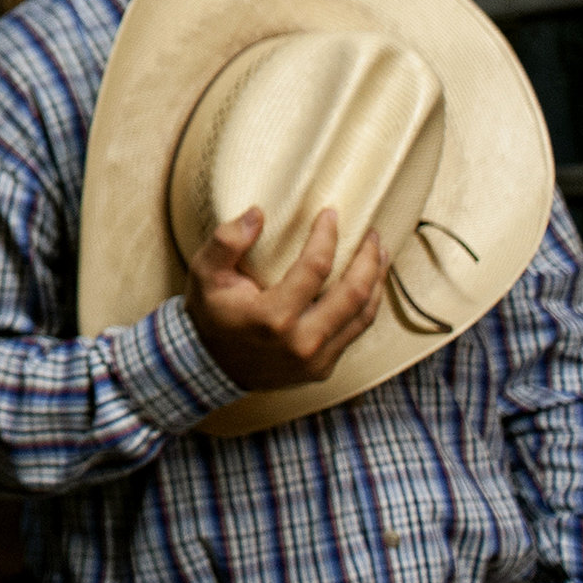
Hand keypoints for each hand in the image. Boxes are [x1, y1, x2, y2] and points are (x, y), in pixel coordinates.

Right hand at [185, 206, 385, 391]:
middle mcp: (300, 342)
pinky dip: (368, 303)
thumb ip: (226, 241)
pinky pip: (356, 331)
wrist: (212, 366)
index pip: (314, 268)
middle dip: (367, 258)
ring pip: (363, 314)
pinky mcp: (323, 368)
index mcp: (272, 317)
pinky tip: (370, 283)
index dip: (327, 236)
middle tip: (371, 232)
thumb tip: (258, 214)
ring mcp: (315, 359)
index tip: (331, 214)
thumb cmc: (211, 314)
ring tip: (378, 253)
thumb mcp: (204, 273)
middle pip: (353, 293)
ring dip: (376, 280)